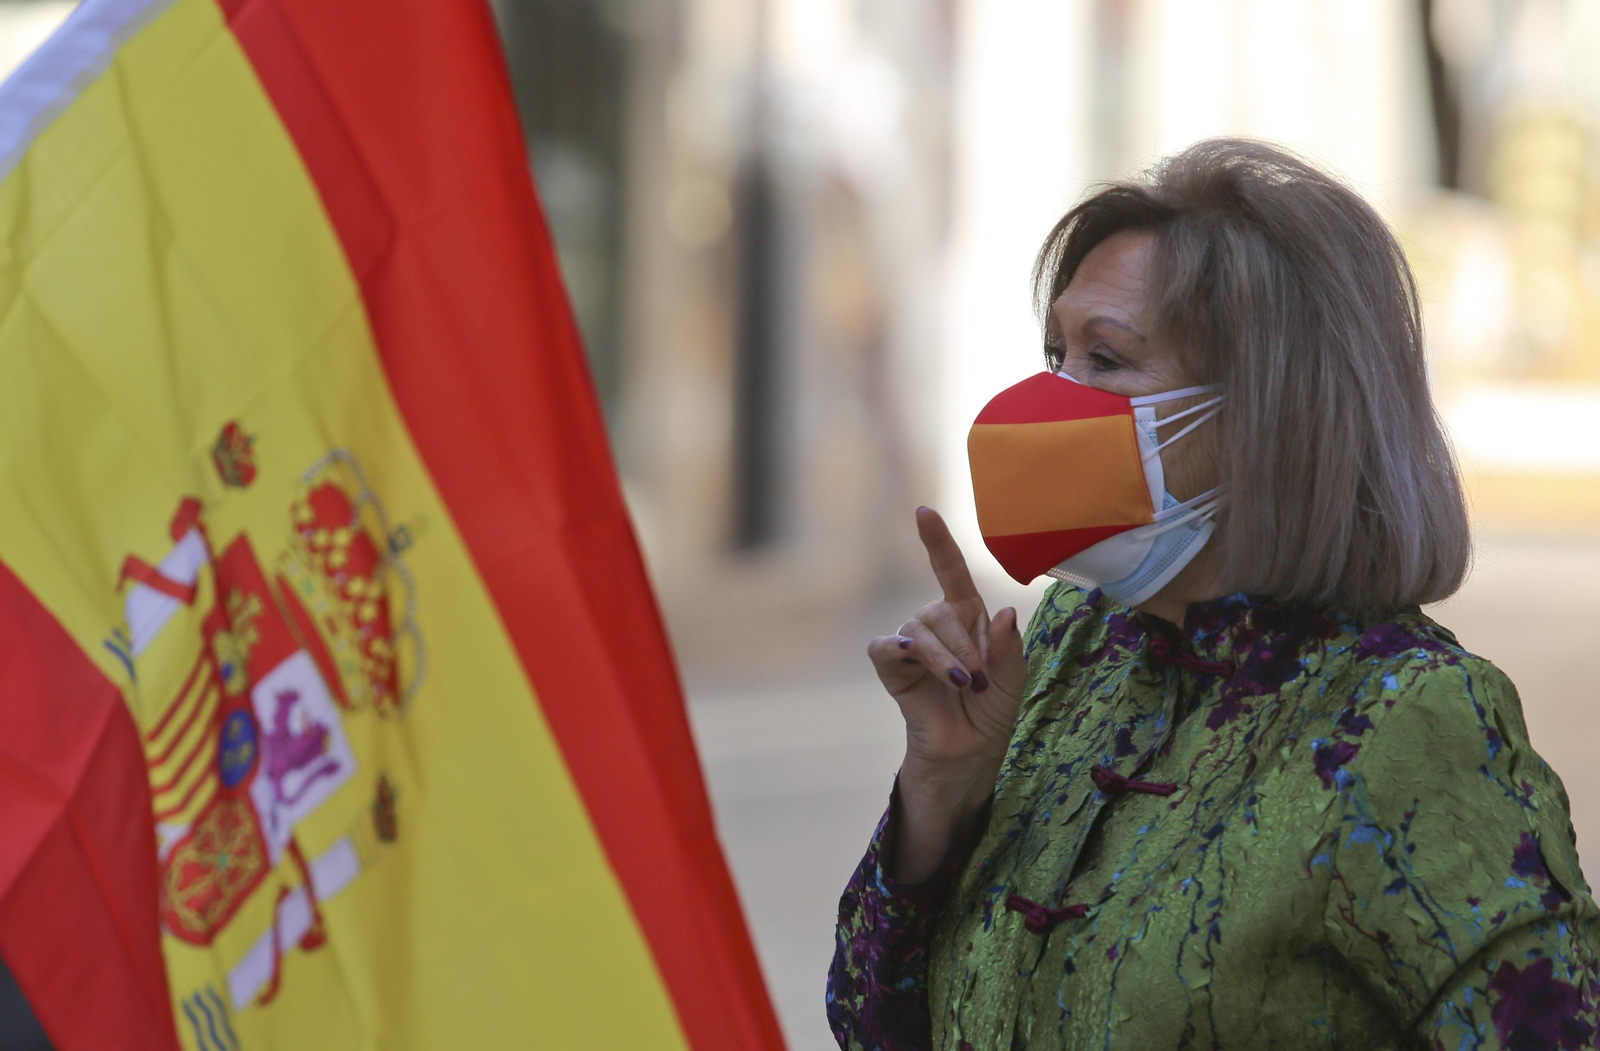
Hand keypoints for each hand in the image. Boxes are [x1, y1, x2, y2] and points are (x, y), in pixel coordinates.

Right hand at [868, 507, 1025, 879]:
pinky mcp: (893, 671)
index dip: (938, 542)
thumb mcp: (1013, 681)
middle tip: (979, 679)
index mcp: (969, 620)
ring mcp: (912, 647)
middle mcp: (937, 626)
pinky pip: (885, 647)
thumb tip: (1006, 612)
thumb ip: (1009, 648)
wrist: (969, 755)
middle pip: (940, 609)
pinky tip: (909, 657)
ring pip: (919, 629)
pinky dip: (897, 648)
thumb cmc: (992, 714)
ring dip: (944, 657)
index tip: (923, 511)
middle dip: (965, 644)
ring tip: (962, 684)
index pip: (950, 572)